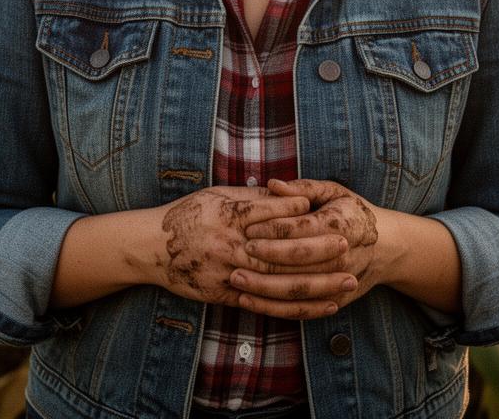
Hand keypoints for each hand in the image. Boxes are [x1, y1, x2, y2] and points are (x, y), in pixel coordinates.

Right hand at [157, 185, 355, 317]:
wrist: (150, 247)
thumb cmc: (187, 214)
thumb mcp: (218, 195)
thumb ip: (252, 197)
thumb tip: (288, 192)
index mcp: (231, 215)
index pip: (271, 213)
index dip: (301, 213)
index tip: (327, 210)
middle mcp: (232, 245)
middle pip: (282, 252)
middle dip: (318, 250)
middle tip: (347, 244)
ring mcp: (229, 273)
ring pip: (279, 283)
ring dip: (316, 285)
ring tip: (346, 281)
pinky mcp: (226, 294)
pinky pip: (267, 305)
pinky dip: (296, 308)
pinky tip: (321, 306)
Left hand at [232, 179, 381, 316]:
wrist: (384, 247)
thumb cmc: (351, 212)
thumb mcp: (333, 192)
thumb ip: (302, 188)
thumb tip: (272, 184)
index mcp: (340, 224)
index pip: (302, 229)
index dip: (273, 229)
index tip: (248, 228)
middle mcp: (342, 256)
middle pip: (298, 261)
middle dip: (266, 259)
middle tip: (238, 253)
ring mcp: (339, 282)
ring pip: (297, 290)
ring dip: (264, 287)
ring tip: (235, 278)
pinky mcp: (333, 301)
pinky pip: (300, 310)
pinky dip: (273, 308)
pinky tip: (249, 300)